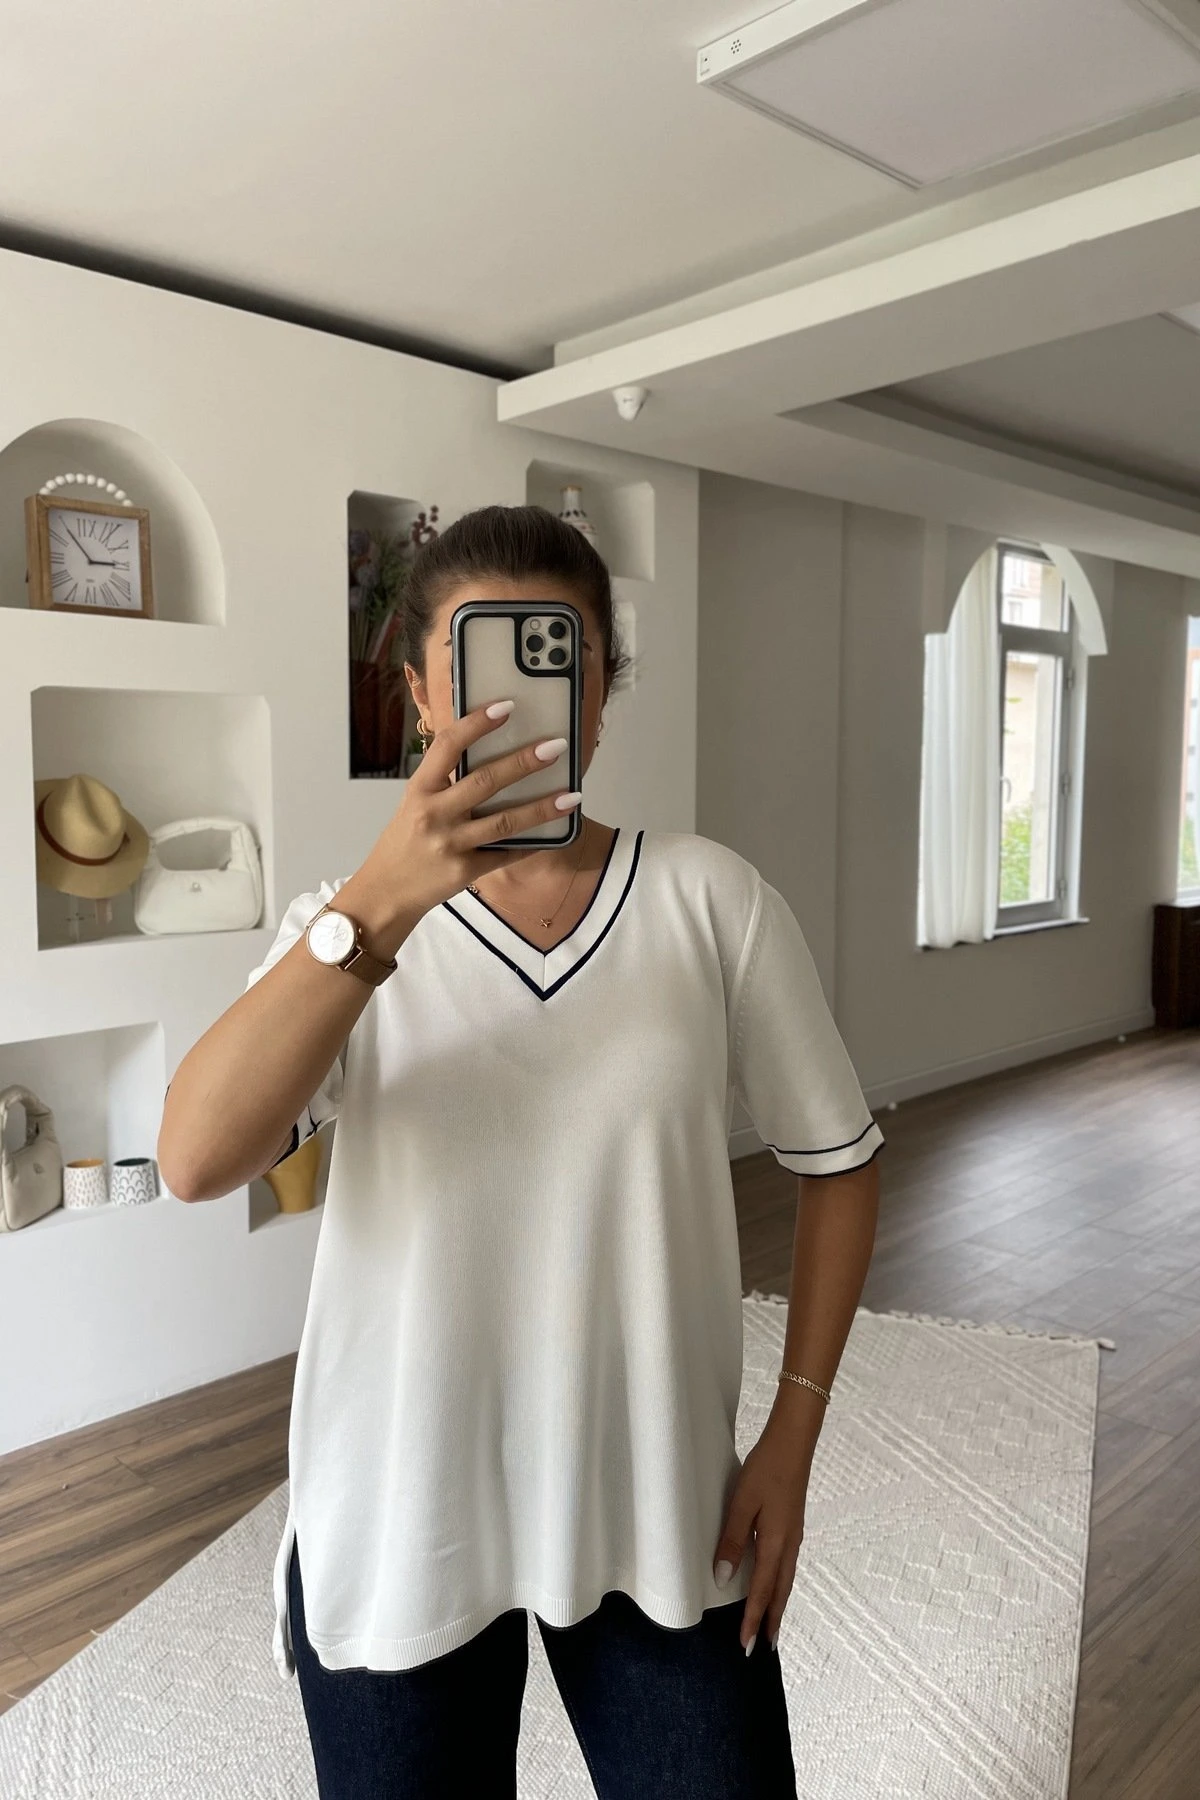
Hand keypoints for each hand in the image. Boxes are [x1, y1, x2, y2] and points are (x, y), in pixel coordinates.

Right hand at [356, 701, 580, 923]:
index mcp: (420, 789)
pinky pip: (506, 854)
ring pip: (504, 822)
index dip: (477, 723)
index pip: (448, 746)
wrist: (385, 893)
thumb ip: (445, 780)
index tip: (506, 706)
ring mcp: (450, 844)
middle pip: (485, 781)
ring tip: (572, 796)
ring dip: (542, 808)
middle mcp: (433, 814)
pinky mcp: (465, 872)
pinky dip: (532, 843)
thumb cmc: (404, 843)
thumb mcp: (415, 803)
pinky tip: (555, 833)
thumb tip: (487, 752)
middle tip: (555, 747)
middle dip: (523, 762)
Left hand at [712, 1406, 819, 1655]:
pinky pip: (786, 1566)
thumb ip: (733, 1540)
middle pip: (780, 1592)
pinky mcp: (793, 1526)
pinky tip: (773, 1584)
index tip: (745, 1646)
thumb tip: (723, 1577)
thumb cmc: (765, 1470)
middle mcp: (789, 1545)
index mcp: (776, 1543)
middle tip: (762, 1648)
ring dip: (776, 1605)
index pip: (761, 1590)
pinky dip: (779, 1585)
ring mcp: (794, 1536)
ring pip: (785, 1580)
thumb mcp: (742, 1503)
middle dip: (770, 1620)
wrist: (793, 1443)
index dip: (752, 1619)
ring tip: (769, 1625)